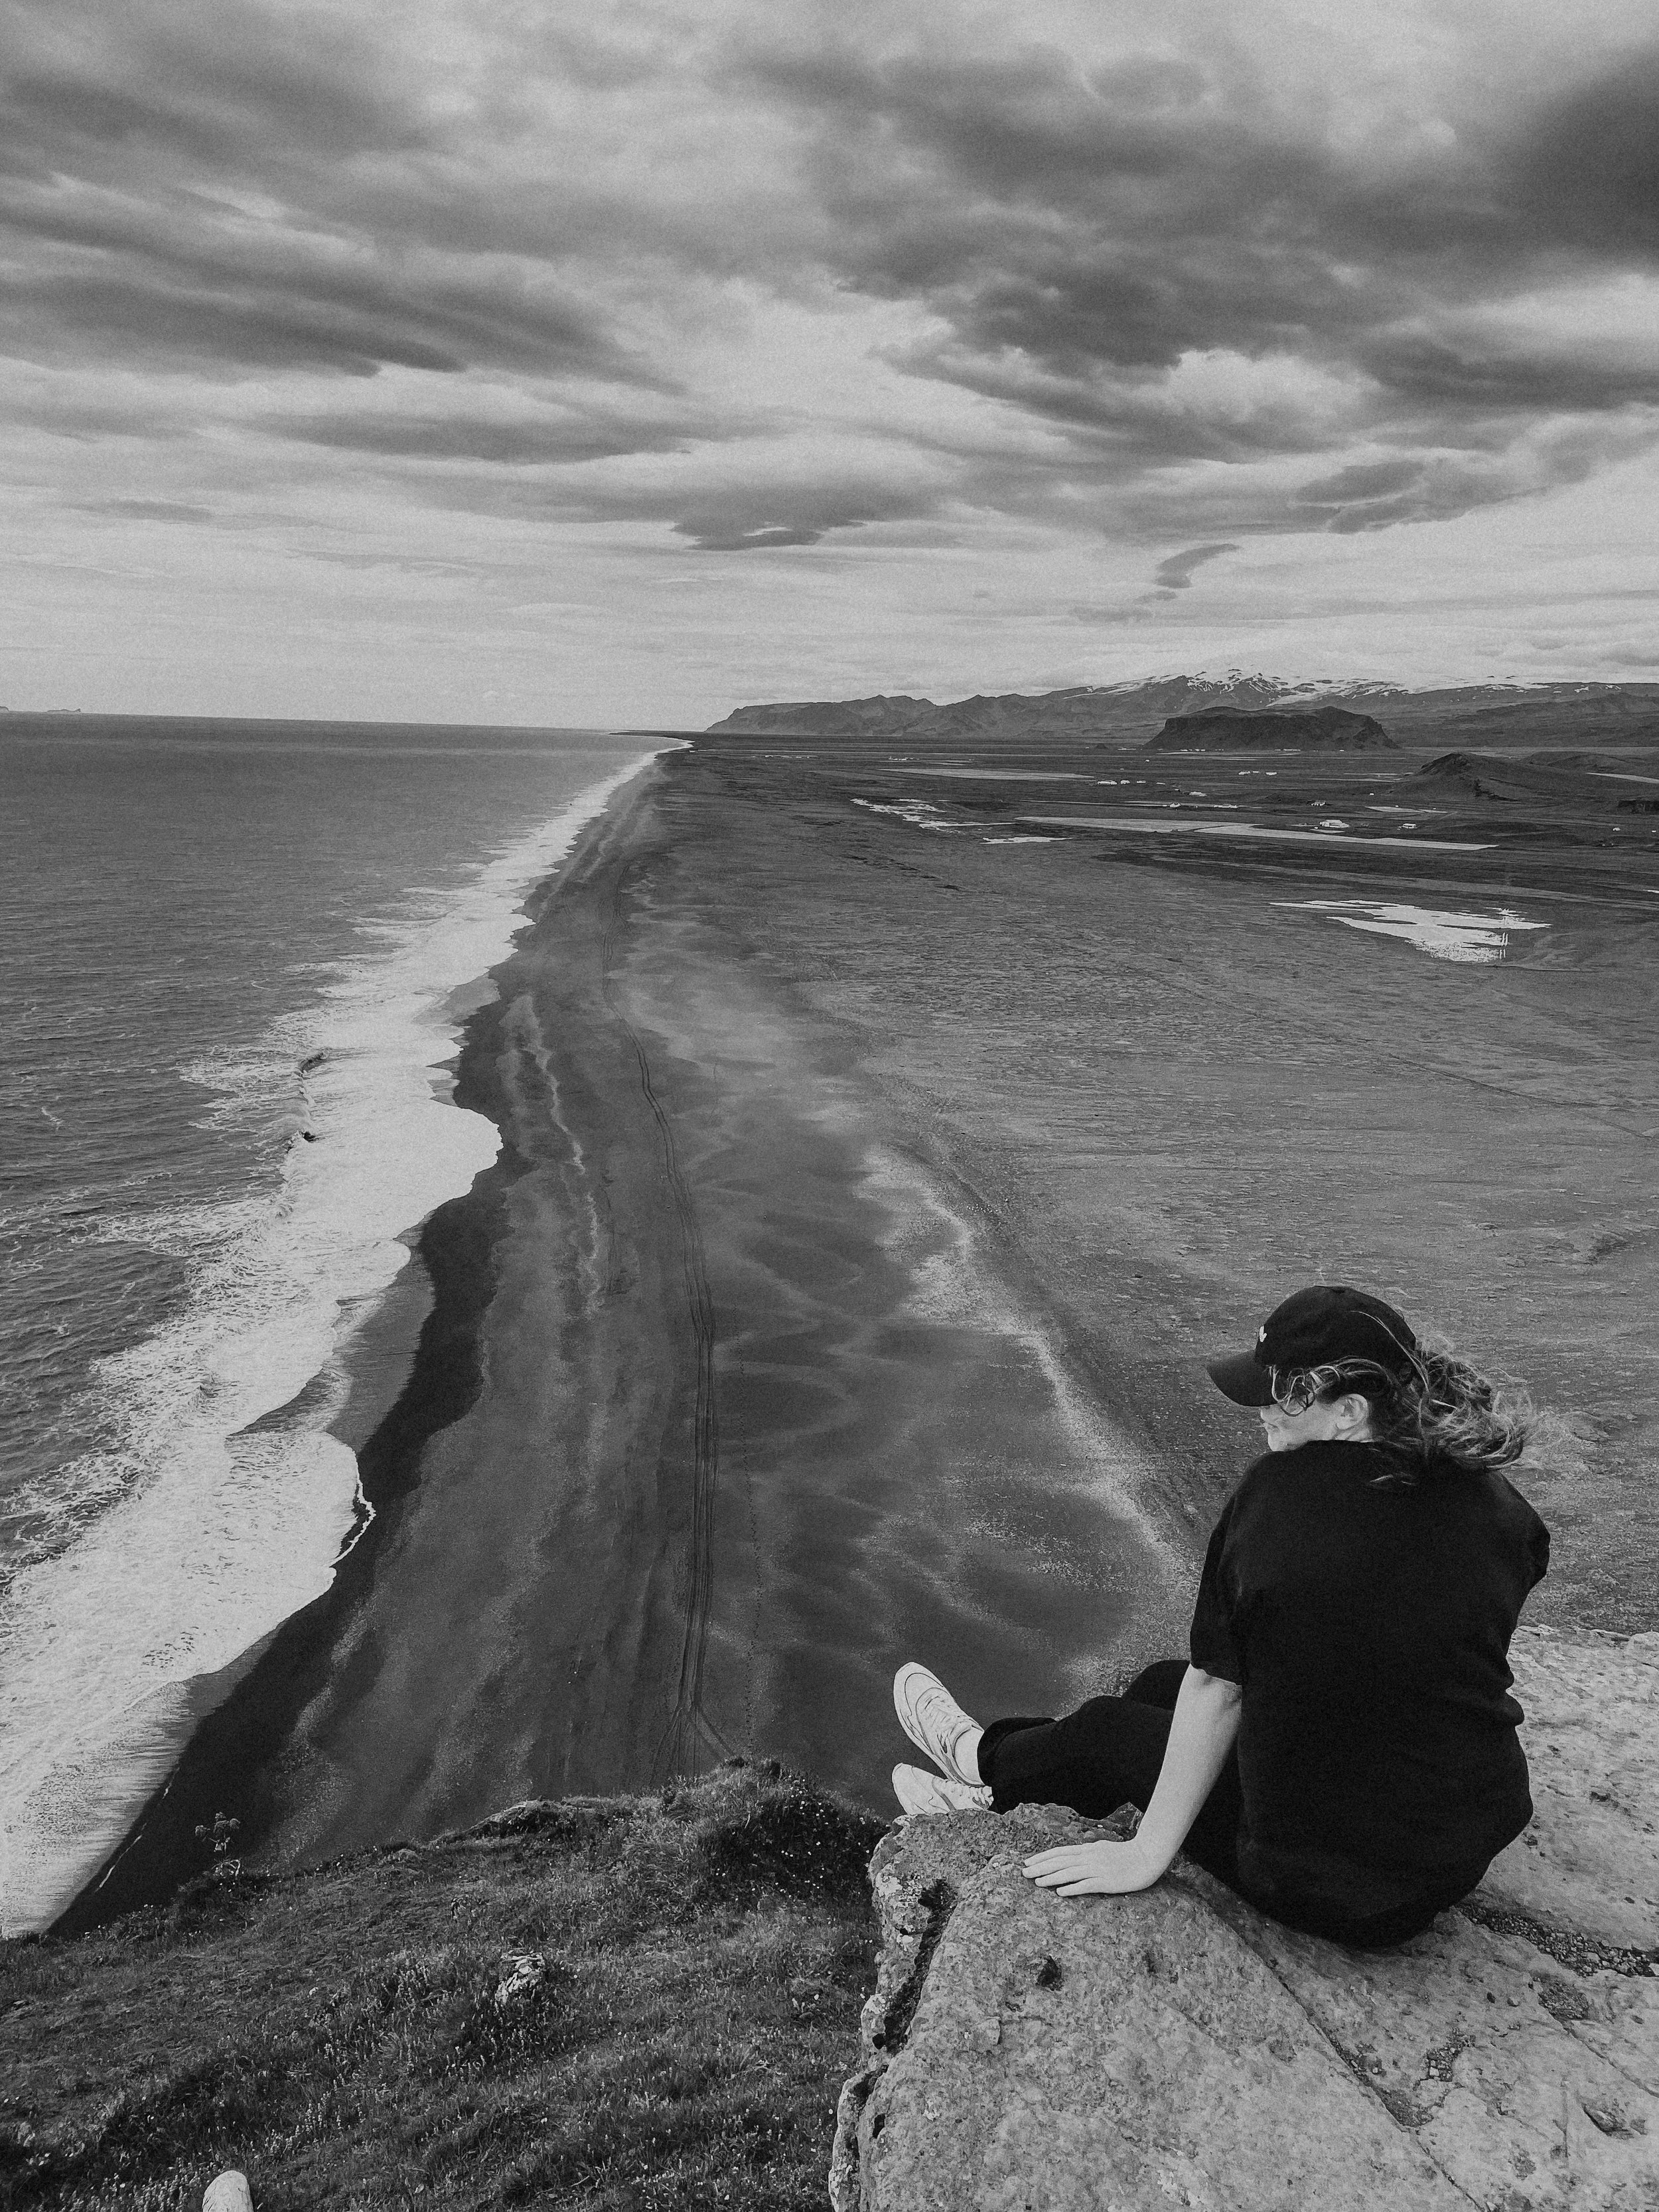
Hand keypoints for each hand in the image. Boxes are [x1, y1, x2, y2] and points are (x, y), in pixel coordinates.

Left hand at [1022, 1837, 1158, 1896]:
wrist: (1148, 1856)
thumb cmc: (1127, 1854)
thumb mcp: (1104, 1848)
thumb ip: (1089, 1853)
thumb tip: (1075, 1856)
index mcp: (1088, 1849)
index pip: (1060, 1852)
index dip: (1043, 1857)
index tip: (1028, 1862)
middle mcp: (1090, 1857)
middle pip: (1061, 1861)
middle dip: (1041, 1867)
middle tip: (1024, 1873)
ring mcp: (1098, 1869)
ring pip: (1069, 1872)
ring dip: (1051, 1877)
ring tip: (1036, 1882)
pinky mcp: (1107, 1881)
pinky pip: (1086, 1885)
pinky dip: (1072, 1888)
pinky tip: (1060, 1893)